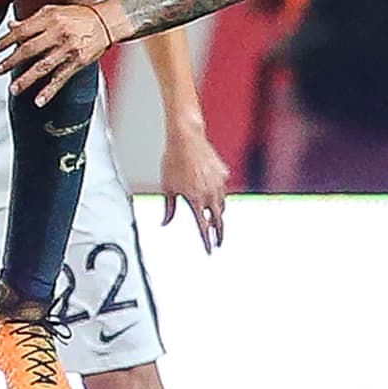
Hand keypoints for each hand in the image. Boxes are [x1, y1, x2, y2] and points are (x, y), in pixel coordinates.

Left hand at [0, 3, 110, 105]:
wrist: (105, 22)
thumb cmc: (79, 16)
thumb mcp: (54, 11)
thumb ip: (32, 20)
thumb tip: (12, 26)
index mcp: (50, 19)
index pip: (23, 30)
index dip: (7, 40)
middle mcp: (58, 33)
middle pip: (29, 49)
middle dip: (12, 61)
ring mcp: (68, 49)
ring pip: (43, 66)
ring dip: (26, 79)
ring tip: (14, 88)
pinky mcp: (77, 62)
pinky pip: (60, 78)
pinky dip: (49, 91)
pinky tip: (39, 100)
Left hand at [161, 116, 228, 252]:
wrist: (186, 138)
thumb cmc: (173, 161)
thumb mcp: (167, 186)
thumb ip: (169, 208)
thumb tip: (164, 222)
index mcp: (195, 199)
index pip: (203, 227)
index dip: (207, 241)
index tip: (210, 250)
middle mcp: (210, 193)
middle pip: (218, 219)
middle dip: (219, 233)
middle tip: (218, 241)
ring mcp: (219, 183)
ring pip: (222, 204)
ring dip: (217, 213)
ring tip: (212, 218)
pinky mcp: (223, 173)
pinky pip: (222, 189)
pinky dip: (218, 195)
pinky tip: (210, 193)